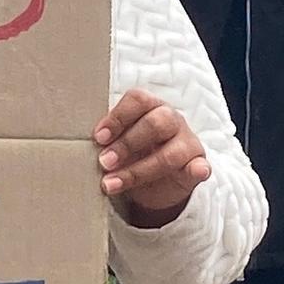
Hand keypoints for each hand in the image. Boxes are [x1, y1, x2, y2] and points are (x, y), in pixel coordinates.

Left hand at [94, 90, 210, 226]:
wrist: (156, 182)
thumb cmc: (131, 154)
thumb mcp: (118, 142)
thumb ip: (107, 139)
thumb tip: (83, 145)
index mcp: (150, 107)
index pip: (138, 100)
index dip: (118, 117)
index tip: (98, 138)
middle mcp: (172, 120)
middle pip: (156, 122)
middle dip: (127, 144)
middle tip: (104, 162)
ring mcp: (187, 142)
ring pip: (171, 152)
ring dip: (139, 170)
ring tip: (112, 183)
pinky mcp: (197, 166)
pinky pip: (201, 166)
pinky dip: (198, 169)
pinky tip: (196, 172)